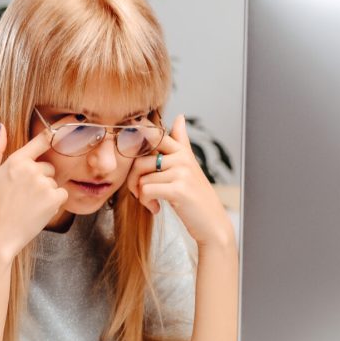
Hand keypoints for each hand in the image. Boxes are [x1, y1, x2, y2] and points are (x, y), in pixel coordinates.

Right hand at [0, 124, 68, 258]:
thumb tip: (0, 127)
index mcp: (14, 161)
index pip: (39, 141)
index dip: (53, 133)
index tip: (66, 126)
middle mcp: (31, 169)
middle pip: (48, 167)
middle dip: (40, 178)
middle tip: (23, 196)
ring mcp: (43, 184)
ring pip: (54, 183)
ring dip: (46, 193)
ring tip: (27, 207)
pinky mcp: (53, 199)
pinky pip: (61, 195)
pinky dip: (54, 203)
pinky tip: (37, 212)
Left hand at [127, 115, 234, 248]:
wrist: (211, 223)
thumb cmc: (195, 197)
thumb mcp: (189, 167)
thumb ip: (181, 142)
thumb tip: (180, 117)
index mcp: (182, 151)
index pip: (152, 135)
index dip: (135, 139)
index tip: (128, 148)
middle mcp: (183, 158)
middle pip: (140, 158)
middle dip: (132, 177)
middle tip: (139, 191)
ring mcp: (181, 172)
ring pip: (141, 177)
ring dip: (140, 194)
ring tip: (151, 202)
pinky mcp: (178, 189)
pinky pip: (146, 190)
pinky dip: (146, 202)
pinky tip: (156, 208)